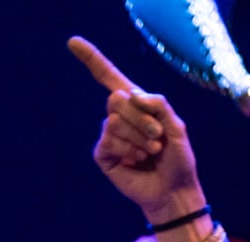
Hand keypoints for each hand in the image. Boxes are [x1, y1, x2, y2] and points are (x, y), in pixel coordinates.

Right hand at [70, 37, 206, 234]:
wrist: (172, 190)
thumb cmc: (177, 159)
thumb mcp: (176, 126)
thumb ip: (158, 104)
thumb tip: (131, 95)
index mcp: (137, 104)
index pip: (109, 78)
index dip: (91, 60)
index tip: (72, 42)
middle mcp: (120, 116)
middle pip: (117, 99)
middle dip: (142, 118)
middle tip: (157, 137)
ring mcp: (109, 135)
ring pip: (114, 121)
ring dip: (138, 137)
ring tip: (150, 152)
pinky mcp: (103, 154)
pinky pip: (108, 140)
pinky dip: (127, 150)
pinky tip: (136, 160)